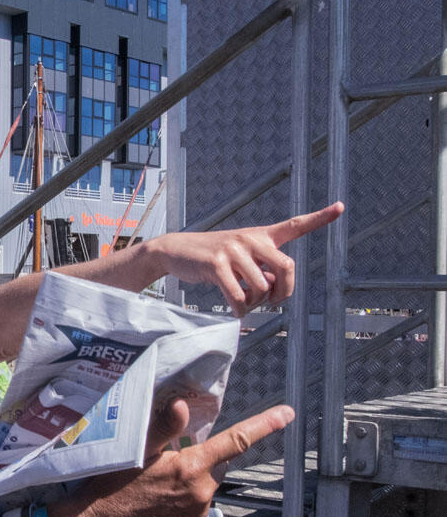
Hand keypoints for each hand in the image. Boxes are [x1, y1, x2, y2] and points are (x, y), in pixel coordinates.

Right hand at [50, 400, 294, 516]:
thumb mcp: (135, 450)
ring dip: (192, 480)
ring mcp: (199, 513)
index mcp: (191, 467)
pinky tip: (159, 500)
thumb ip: (164, 428)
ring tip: (156, 485)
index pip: (235, 441)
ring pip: (206, 485)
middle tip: (166, 461)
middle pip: (215, 464)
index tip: (287, 413)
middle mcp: (202, 491)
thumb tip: (184, 405)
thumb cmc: (113, 485)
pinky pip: (197, 506)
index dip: (264, 425)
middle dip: (200, 458)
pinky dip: (186, 498)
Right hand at [151, 202, 342, 316]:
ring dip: (255, 304)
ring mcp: (233, 251)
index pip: (294, 225)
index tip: (340, 207)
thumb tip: (270, 290)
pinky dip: (239, 309)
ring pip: (261, 287)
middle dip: (283, 292)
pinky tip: (234, 309)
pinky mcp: (216, 265)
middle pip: (287, 267)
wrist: (175, 250)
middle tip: (272, 302)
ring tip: (244, 303)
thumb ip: (260, 270)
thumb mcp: (240, 259)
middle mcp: (250, 239)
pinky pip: (238, 296)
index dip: (320, 217)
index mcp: (260, 236)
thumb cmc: (212, 257)